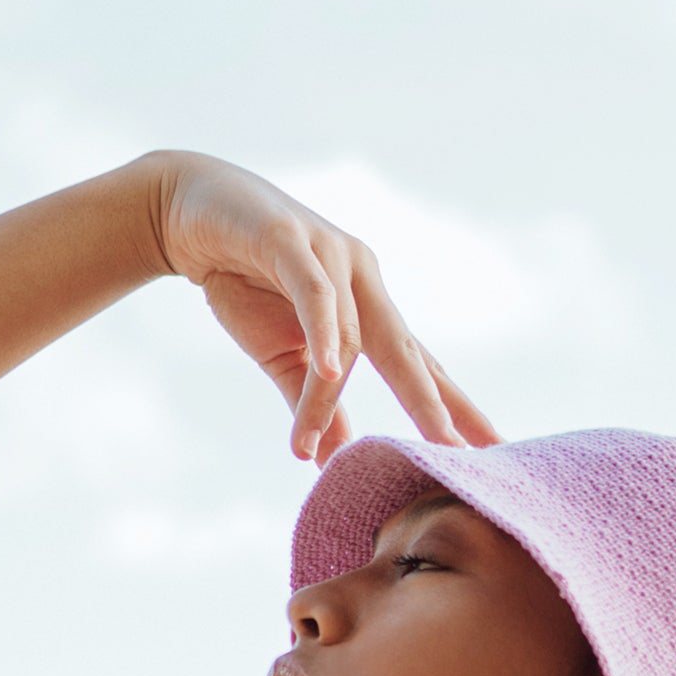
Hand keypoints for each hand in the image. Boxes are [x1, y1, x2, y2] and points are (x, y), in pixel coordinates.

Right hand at [135, 149, 500, 465]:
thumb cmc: (242, 282)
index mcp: (368, 308)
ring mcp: (333, 254)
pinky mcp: (290, 239)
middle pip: (408, 352)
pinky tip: (331, 369)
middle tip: (455, 451)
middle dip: (433, 405)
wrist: (183, 215)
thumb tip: (329, 461)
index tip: (491, 451)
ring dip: (325, 396)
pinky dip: (324, 332)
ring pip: (350, 338)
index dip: (454, 408)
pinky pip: (315, 293)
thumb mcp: (282, 357)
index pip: (420, 365)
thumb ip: (312, 404)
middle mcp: (363, 279)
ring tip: (306, 446)